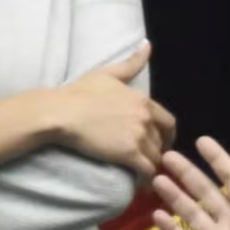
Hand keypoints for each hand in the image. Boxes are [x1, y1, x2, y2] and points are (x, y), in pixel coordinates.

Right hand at [52, 42, 176, 176]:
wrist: (62, 112)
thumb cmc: (79, 91)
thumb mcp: (108, 73)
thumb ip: (131, 62)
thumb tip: (147, 45)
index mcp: (143, 100)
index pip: (168, 121)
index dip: (167, 135)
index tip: (161, 142)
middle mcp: (145, 118)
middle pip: (162, 141)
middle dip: (158, 151)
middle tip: (151, 160)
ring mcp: (139, 136)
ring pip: (155, 156)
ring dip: (152, 166)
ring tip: (144, 174)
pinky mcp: (129, 154)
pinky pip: (147, 170)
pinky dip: (147, 179)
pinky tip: (142, 184)